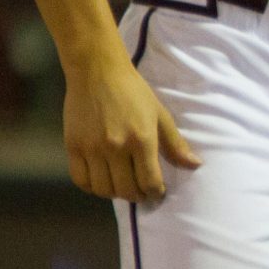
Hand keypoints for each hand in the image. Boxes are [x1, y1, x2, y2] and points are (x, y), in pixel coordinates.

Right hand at [62, 50, 200, 201]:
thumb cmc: (133, 91)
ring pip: (103, 189)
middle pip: (126, 190)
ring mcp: (92, 148)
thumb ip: (175, 143)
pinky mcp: (73, 147)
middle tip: (142, 192)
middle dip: (138, 196)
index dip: (156, 193)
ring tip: (123, 187)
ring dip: (116, 194)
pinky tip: (102, 182)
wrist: (97, 72)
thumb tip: (195, 165)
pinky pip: (81, 180)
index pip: (150, 181)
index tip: (157, 192)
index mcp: (142, 139)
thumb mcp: (160, 114)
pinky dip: (93, 188)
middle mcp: (116, 147)